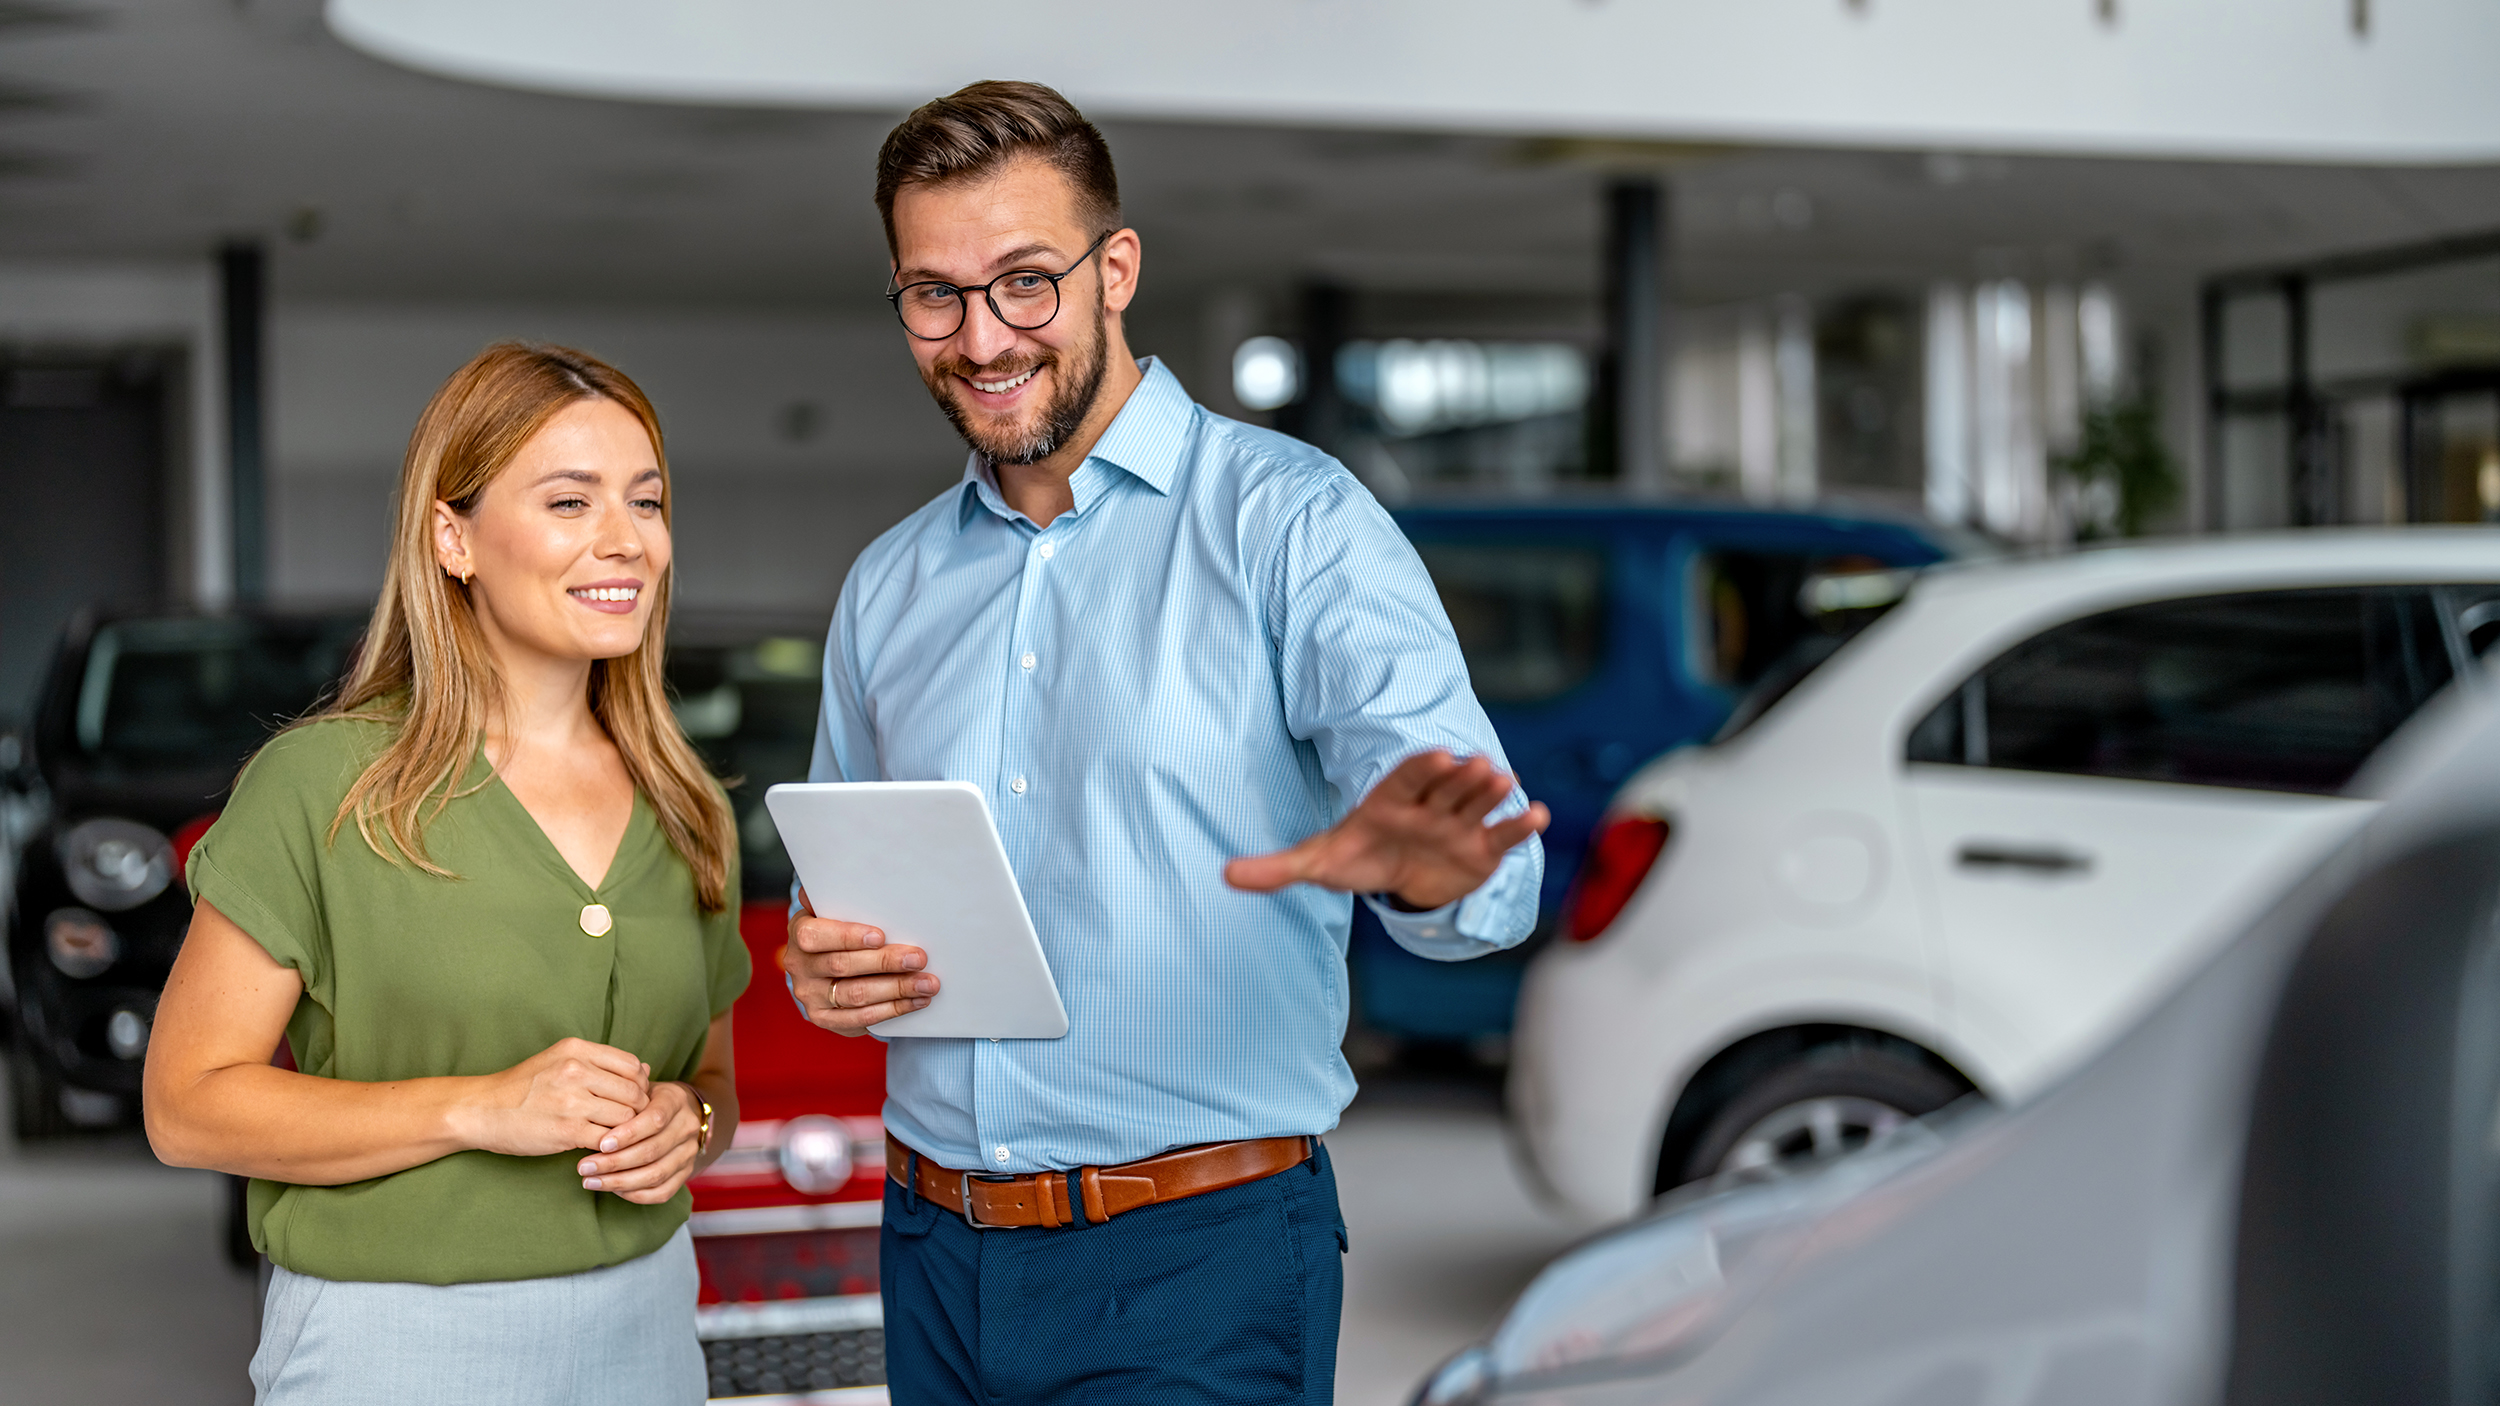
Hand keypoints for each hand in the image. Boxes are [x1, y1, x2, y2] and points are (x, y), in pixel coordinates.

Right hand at [457, 1037, 650, 1158]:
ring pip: (626, 1118)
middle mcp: (576, 1070)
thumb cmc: (523, 1087)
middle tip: (627, 1122)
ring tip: (614, 1135)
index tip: (630, 1099)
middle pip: (635, 1092)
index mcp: (577, 1050)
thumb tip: (646, 1070)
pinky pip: (608, 1140)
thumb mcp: (559, 1060)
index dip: (639, 1085)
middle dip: (637, 1110)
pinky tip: (601, 1148)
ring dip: (625, 1131)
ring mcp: (572, 1101)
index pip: (633, 1066)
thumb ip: (601, 1063)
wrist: (481, 1110)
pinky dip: (610, 1147)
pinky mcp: (567, 1130)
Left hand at [577, 1081, 705, 1203]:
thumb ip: (620, 1101)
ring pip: (655, 1174)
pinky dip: (634, 1194)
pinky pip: (661, 1192)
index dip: (628, 1134)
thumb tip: (590, 1121)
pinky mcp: (686, 1173)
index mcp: (675, 1100)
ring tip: (590, 1181)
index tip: (600, 1144)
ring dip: (619, 1182)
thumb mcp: (636, 1090)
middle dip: (614, 1162)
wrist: (678, 1112)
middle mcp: (687, 1127)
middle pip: (652, 1150)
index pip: (655, 1119)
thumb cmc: (646, 1100)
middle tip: (584, 1167)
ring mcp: (689, 1152)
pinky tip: (612, 1189)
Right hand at [785, 889, 938, 1035]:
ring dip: (897, 989)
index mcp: (800, 932)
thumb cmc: (839, 931)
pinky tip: (917, 1000)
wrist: (824, 970)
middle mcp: (798, 966)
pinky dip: (894, 1009)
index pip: (815, 936)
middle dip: (886, 962)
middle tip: (920, 957)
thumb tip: (851, 873)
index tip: (880, 935)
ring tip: (928, 982)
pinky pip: (861, 1018)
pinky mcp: (825, 1019)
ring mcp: (810, 996)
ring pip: (856, 995)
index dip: (847, 936)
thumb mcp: (835, 910)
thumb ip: (841, 896)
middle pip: (842, 966)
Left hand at [1224, 750, 1548, 910]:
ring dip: (1491, 793)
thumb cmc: (1359, 858)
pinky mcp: (1480, 849)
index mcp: (1388, 802)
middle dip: (1459, 777)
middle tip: (1475, 762)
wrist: (1400, 877)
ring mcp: (1456, 825)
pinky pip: (1500, 835)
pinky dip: (1519, 825)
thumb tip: (1225, 876)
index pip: (1404, 779)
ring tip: (1506, 780)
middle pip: (1444, 787)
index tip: (1434, 753)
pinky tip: (1538, 815)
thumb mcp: (1318, 864)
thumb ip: (1276, 868)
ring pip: (1474, 804)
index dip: (1419, 768)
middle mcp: (1427, 807)